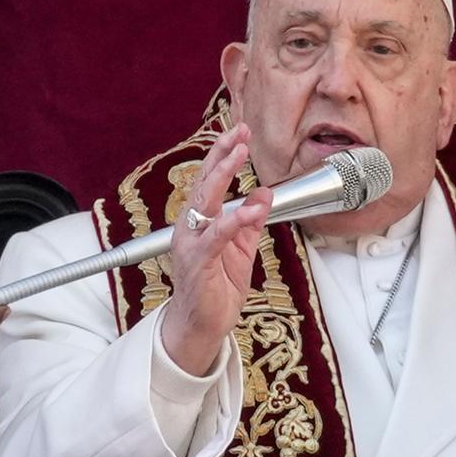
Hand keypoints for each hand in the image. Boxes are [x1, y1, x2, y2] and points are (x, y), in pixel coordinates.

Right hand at [158, 124, 274, 376]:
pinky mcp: (198, 262)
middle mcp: (191, 226)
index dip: (224, 154)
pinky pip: (216, 236)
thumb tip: (264, 192)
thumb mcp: (242, 248)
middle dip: (222, 154)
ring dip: (223, 175)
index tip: (240, 132)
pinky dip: (234, 221)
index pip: (210, 180)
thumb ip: (251, 220)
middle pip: (204, 182)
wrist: (204, 324)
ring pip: (205, 201)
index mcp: (201, 220)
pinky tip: (251, 209)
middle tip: (240, 132)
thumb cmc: (217, 286)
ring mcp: (192, 243)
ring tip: (240, 154)